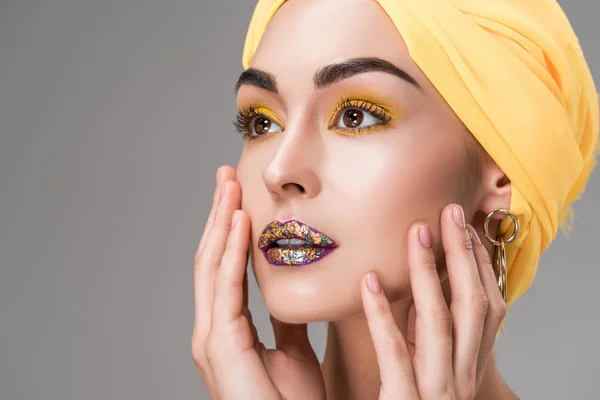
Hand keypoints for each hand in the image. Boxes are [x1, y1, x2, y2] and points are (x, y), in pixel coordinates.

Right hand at [191, 166, 325, 399]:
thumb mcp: (292, 353)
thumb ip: (285, 323)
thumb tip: (289, 297)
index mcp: (227, 328)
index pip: (224, 267)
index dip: (229, 230)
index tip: (238, 195)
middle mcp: (211, 328)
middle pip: (211, 258)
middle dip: (219, 215)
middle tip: (226, 175)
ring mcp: (210, 337)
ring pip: (211, 265)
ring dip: (220, 222)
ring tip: (228, 185)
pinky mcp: (218, 345)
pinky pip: (225, 287)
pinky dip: (231, 250)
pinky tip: (239, 220)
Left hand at [361, 203, 505, 399]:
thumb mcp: (431, 373)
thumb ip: (426, 338)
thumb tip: (414, 289)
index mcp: (468, 368)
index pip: (487, 309)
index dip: (479, 266)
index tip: (466, 229)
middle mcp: (461, 377)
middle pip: (472, 305)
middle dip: (463, 255)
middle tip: (449, 212)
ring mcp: (437, 391)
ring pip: (440, 321)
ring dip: (428, 271)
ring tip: (416, 232)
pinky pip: (395, 353)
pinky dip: (382, 314)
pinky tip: (368, 282)